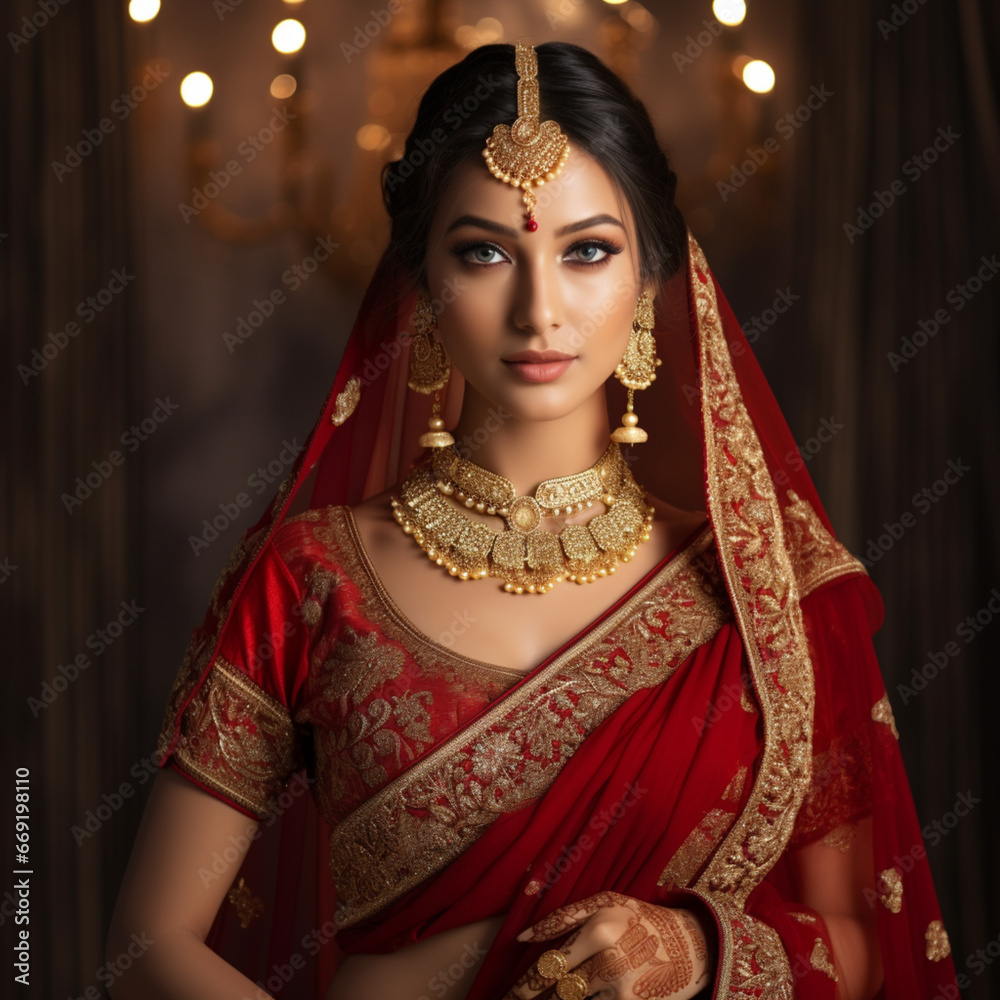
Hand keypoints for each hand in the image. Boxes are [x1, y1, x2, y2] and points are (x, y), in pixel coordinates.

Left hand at [501, 890, 711, 999]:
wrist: (693, 945)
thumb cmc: (642, 918)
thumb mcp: (606, 902)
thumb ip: (563, 917)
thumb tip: (524, 937)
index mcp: (598, 929)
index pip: (550, 964)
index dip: (524, 985)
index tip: (507, 995)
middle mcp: (608, 961)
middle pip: (558, 991)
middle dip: (531, 999)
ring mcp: (621, 989)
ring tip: (546, 999)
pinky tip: (585, 995)